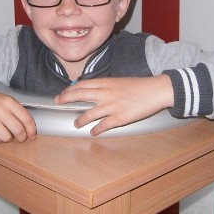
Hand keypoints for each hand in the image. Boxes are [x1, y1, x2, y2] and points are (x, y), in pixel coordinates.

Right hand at [0, 80, 36, 143]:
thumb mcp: (5, 99)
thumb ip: (16, 111)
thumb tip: (28, 128)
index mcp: (8, 101)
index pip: (26, 119)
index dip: (32, 130)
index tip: (32, 135)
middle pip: (18, 130)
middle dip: (22, 137)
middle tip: (20, 138)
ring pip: (6, 138)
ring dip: (7, 138)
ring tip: (4, 132)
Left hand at [55, 75, 173, 135]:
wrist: (155, 90)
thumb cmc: (139, 85)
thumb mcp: (119, 81)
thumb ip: (106, 86)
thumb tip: (94, 90)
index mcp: (106, 82)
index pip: (82, 85)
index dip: (70, 89)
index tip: (63, 93)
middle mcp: (105, 93)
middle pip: (79, 95)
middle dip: (65, 99)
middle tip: (58, 103)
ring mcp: (111, 106)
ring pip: (88, 113)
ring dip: (79, 120)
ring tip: (75, 124)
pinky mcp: (119, 118)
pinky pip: (103, 125)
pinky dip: (96, 129)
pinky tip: (92, 132)